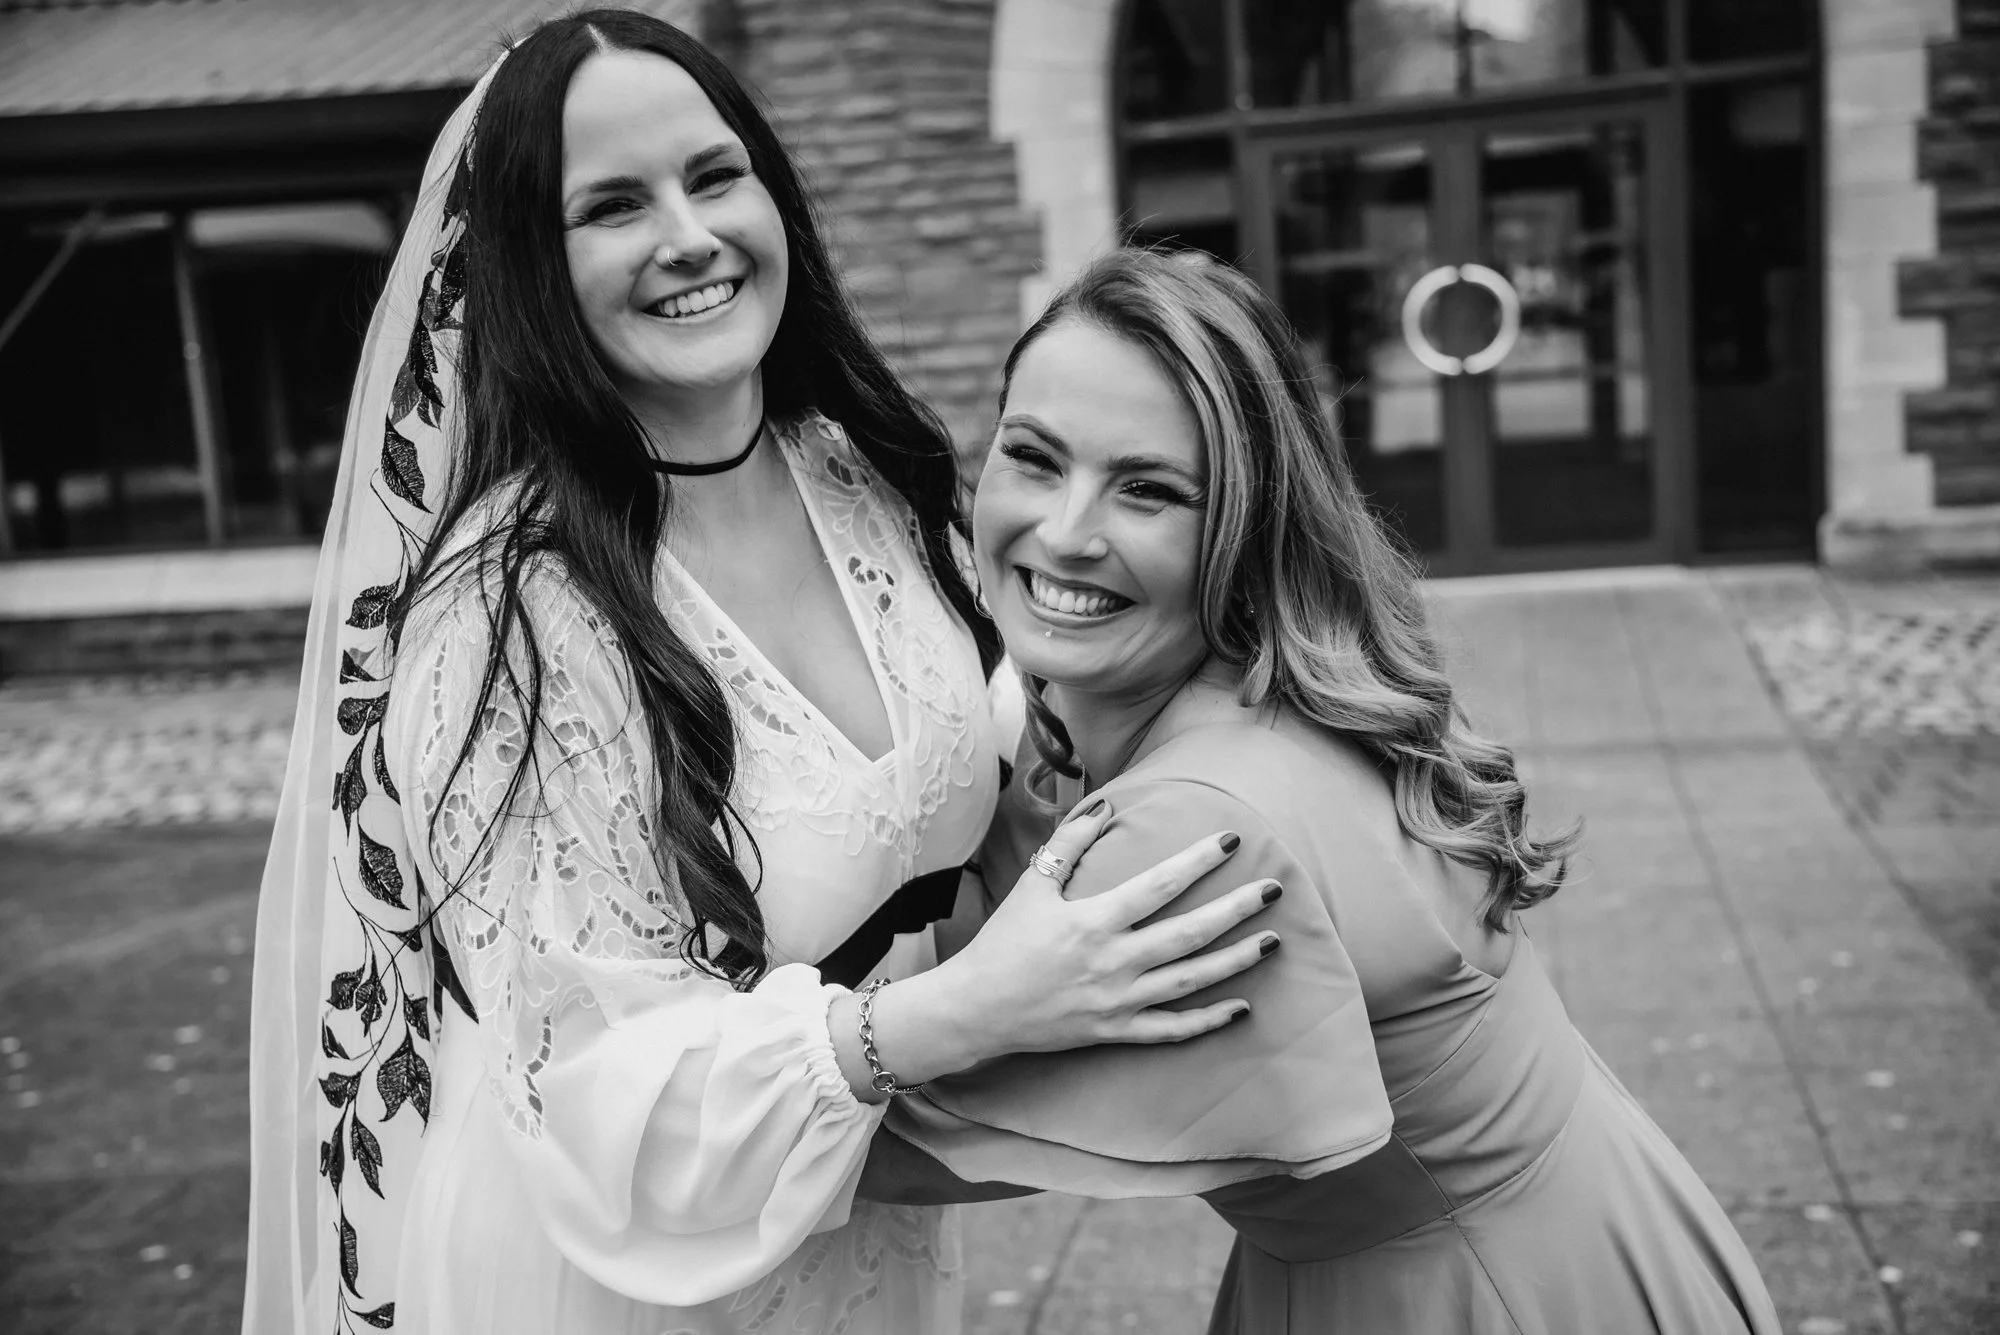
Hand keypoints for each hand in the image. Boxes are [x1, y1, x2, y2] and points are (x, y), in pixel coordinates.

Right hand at [861, 799, 1280, 1085]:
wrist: (977, 1009)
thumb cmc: (1004, 943)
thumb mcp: (1032, 886)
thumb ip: (1069, 844)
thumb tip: (1106, 807)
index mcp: (1093, 921)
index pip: (1159, 885)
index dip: (1198, 861)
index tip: (1232, 841)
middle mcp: (1113, 962)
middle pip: (1190, 934)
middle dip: (1237, 910)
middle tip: (1275, 889)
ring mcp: (1118, 1001)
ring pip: (1192, 982)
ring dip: (1236, 961)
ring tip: (1272, 941)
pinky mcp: (1116, 1031)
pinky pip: (1172, 1029)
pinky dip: (1209, 1021)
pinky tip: (1241, 1007)